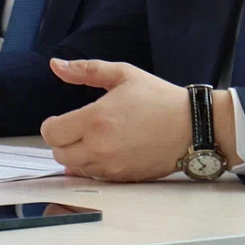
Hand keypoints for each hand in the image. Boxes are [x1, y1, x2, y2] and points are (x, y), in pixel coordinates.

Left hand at [40, 58, 191, 182]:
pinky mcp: (125, 179)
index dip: (52, 125)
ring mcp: (112, 166)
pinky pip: (95, 178)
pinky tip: (104, 152)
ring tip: (92, 140)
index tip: (62, 119)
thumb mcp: (121, 74)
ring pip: (75, 168)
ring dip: (76, 155)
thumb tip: (55, 65)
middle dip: (62, 141)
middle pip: (59, 153)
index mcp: (95, 120)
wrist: (192, 126)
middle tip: (75, 129)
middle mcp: (100, 147)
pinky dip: (92, 167)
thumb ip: (84, 70)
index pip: (52, 133)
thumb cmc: (158, 98)